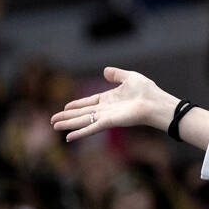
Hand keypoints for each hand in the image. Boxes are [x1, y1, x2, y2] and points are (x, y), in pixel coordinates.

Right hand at [50, 67, 177, 141]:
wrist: (155, 102)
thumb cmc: (147, 91)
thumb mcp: (130, 77)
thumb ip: (116, 74)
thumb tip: (105, 70)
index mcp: (110, 98)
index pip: (89, 102)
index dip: (76, 105)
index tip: (65, 107)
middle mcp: (106, 109)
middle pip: (82, 113)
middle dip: (67, 117)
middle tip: (53, 121)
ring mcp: (106, 116)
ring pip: (83, 121)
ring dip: (68, 124)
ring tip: (54, 126)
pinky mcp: (109, 122)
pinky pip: (91, 128)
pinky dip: (80, 133)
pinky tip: (69, 138)